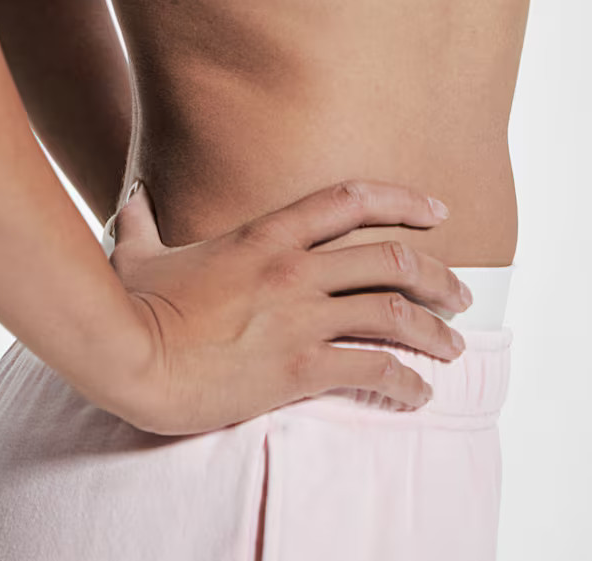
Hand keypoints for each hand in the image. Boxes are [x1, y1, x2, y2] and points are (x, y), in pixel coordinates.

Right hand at [103, 178, 470, 434]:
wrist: (130, 356)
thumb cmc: (133, 304)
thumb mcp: (140, 251)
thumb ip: (143, 220)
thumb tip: (131, 197)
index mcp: (266, 234)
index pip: (350, 200)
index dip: (403, 200)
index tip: (439, 211)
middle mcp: (294, 268)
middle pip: (391, 258)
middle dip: (438, 276)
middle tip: (461, 294)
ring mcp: (298, 316)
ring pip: (393, 314)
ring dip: (435, 332)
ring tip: (453, 347)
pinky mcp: (297, 368)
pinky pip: (371, 370)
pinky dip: (405, 383)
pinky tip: (418, 394)